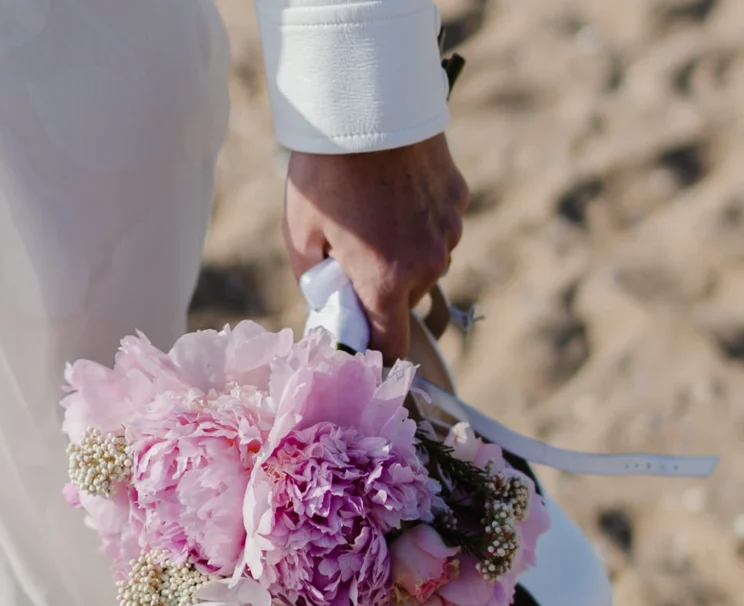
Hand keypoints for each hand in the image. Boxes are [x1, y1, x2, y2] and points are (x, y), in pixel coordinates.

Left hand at [284, 135, 468, 361]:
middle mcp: (427, 265)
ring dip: (404, 254)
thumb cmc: (325, 170)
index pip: (393, 348)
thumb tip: (327, 301)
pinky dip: (420, 220)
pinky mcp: (457, 199)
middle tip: (354, 255)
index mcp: (386, 282)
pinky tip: (396, 191)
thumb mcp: (300, 232)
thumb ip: (315, 281)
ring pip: (426, 263)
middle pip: (406, 301)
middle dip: (382, 289)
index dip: (376, 353)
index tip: (361, 344)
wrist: (366, 100)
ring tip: (375, 214)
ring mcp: (448, 231)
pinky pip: (439, 226)